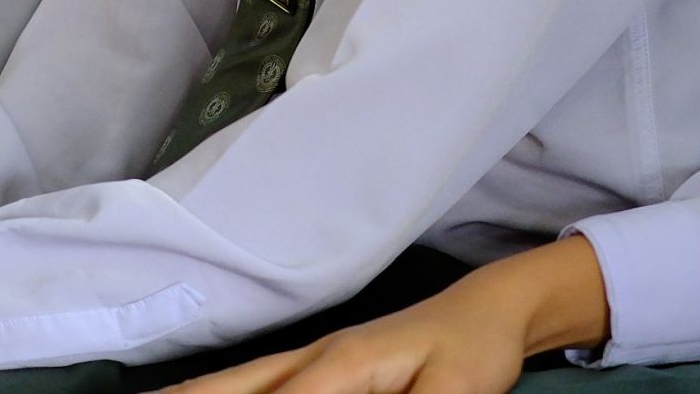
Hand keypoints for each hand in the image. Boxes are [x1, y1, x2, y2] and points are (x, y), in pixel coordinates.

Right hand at [163, 241, 609, 393]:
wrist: (486, 313)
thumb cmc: (471, 353)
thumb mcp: (453, 392)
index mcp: (340, 369)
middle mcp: (310, 360)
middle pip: (231, 388)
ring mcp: (307, 360)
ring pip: (232, 382)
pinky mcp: (313, 367)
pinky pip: (251, 382)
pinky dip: (213, 391)